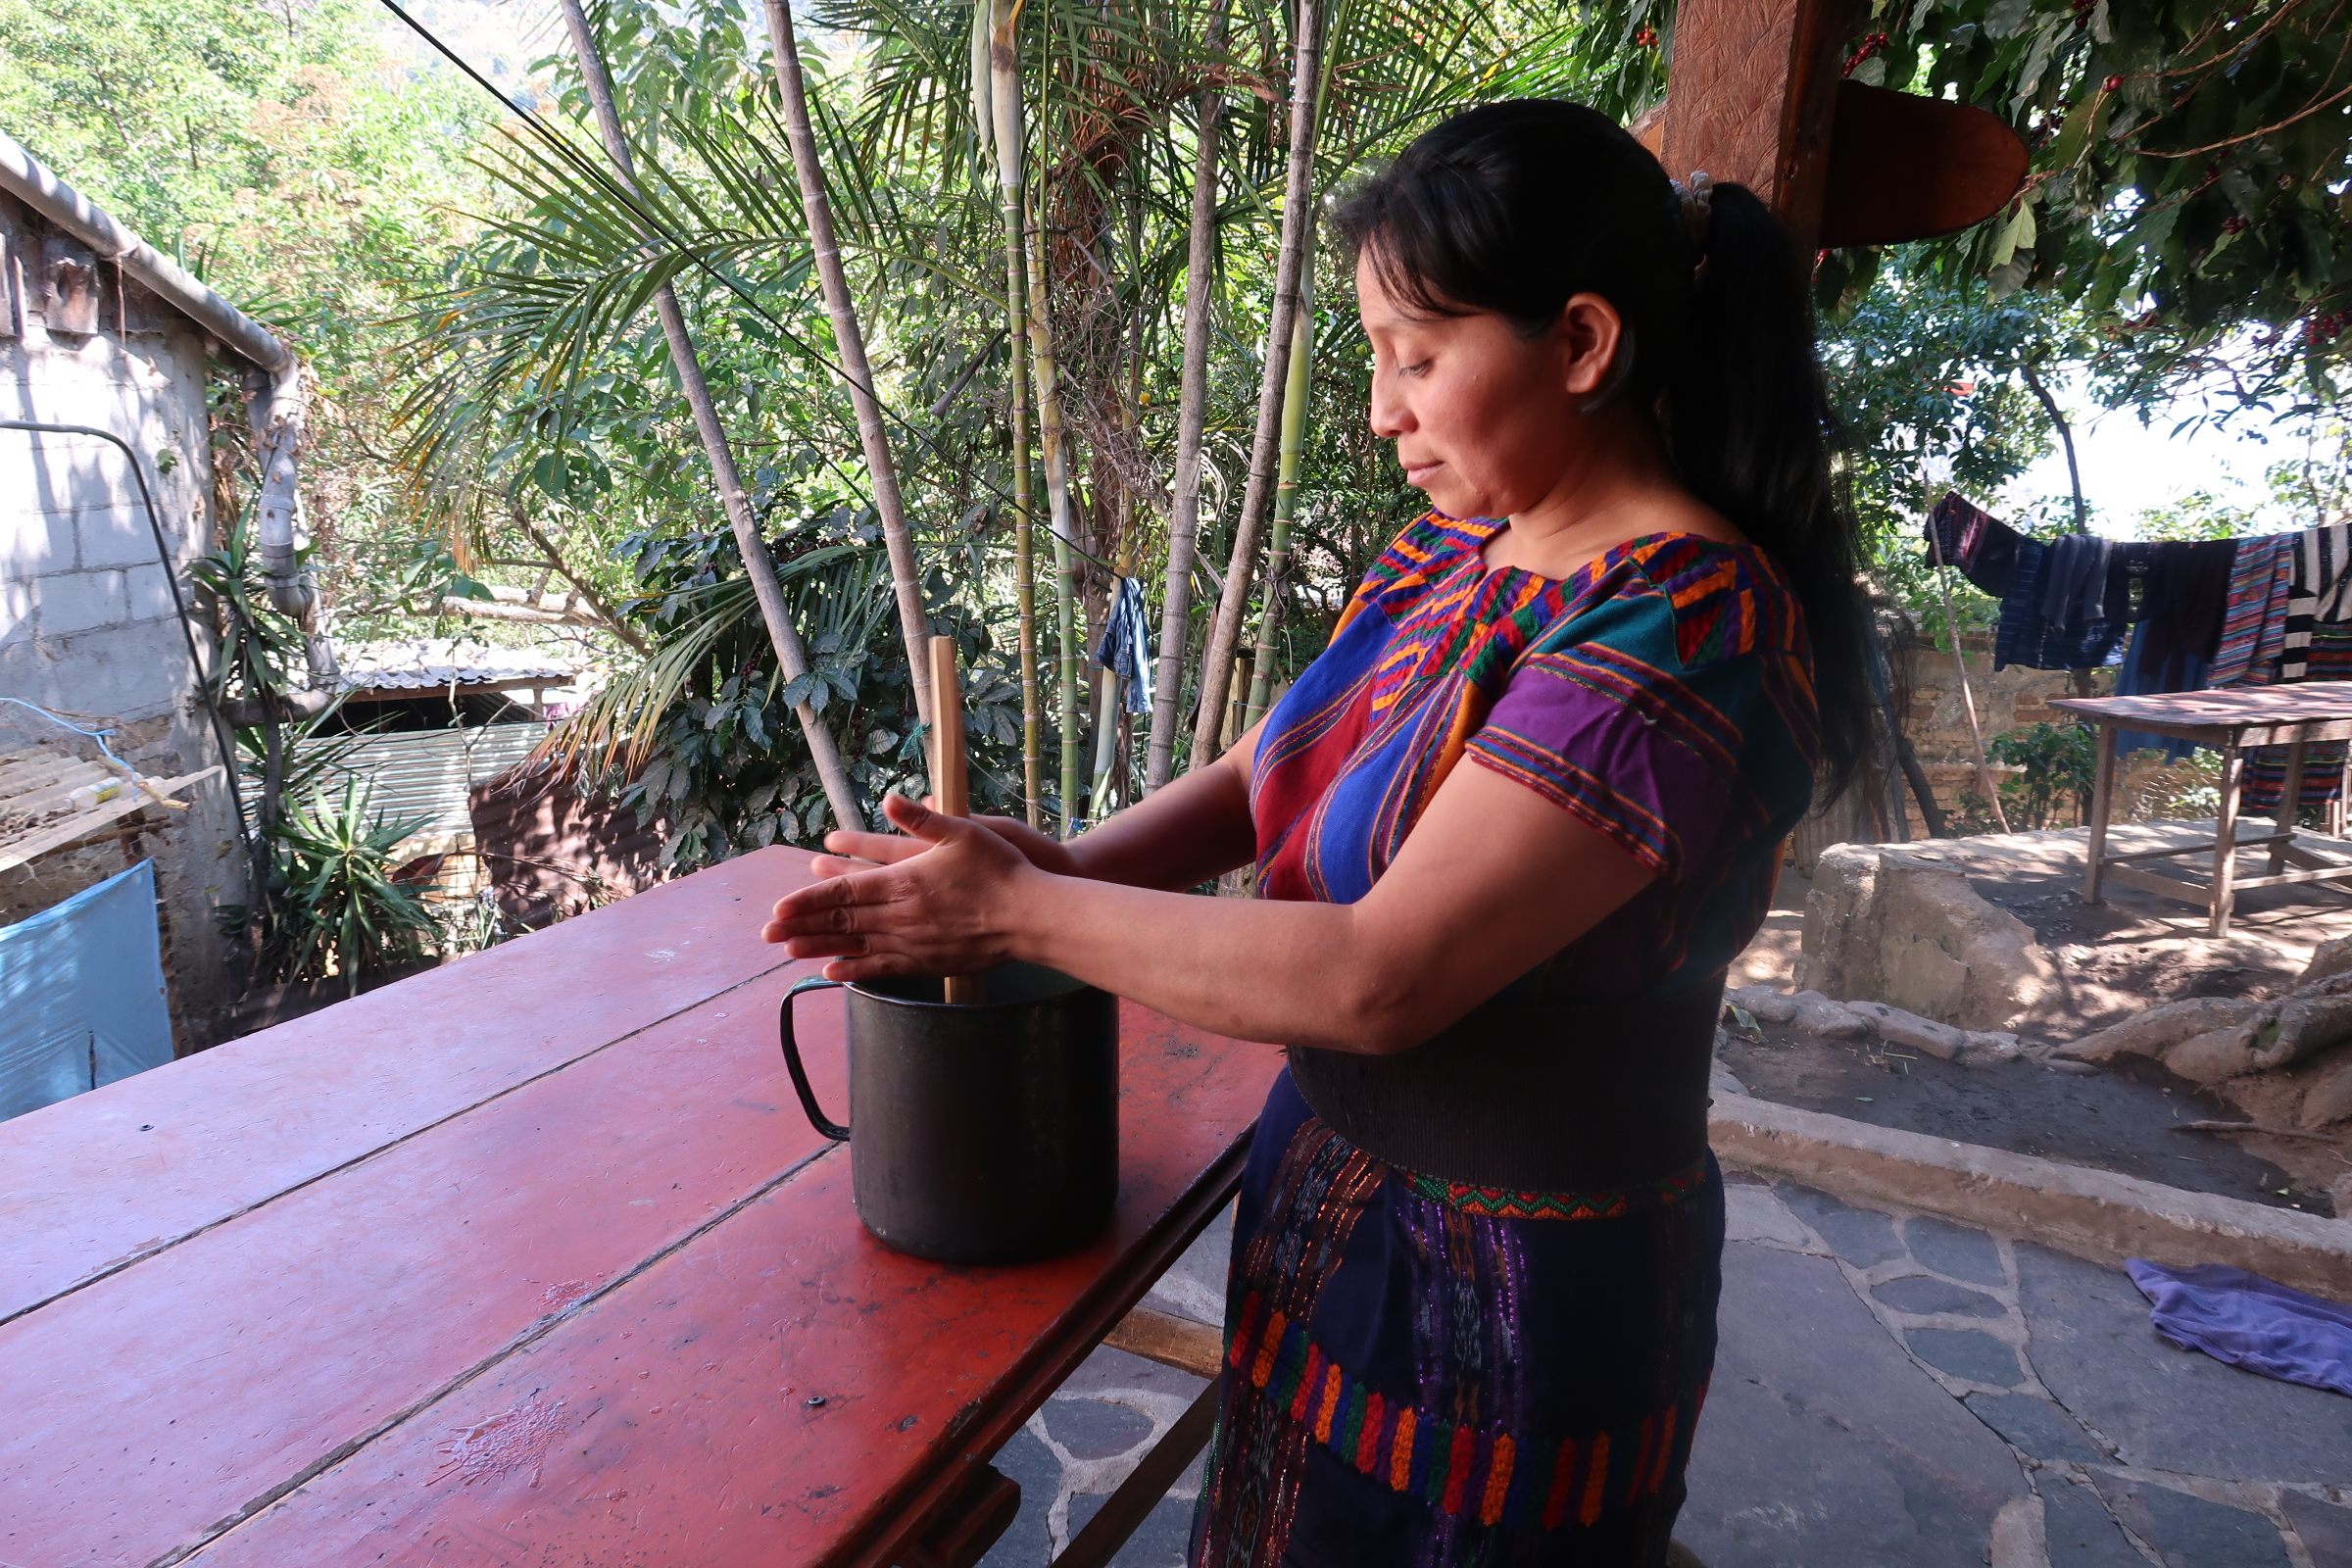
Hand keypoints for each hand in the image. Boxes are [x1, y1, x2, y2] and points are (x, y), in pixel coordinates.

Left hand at [759, 793, 1037, 981]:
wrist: (1032, 917)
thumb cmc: (1001, 869)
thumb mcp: (964, 830)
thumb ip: (923, 817)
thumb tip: (889, 798)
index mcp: (905, 881)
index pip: (844, 893)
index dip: (808, 901)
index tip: (780, 907)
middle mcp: (902, 916)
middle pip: (842, 923)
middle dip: (801, 926)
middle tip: (767, 933)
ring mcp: (914, 942)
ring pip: (855, 947)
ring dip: (819, 948)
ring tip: (788, 952)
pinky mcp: (928, 961)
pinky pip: (883, 968)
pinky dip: (855, 971)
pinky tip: (834, 972)